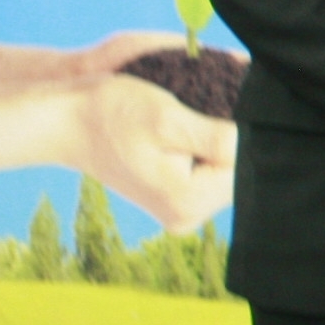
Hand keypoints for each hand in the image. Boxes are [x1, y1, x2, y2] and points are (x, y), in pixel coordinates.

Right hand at [65, 70, 240, 233]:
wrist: (68, 122)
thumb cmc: (112, 113)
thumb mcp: (167, 118)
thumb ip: (218, 137)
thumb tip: (257, 142)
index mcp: (188, 201)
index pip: (247, 164)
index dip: (243, 131)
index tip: (220, 108)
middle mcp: (187, 216)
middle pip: (241, 171)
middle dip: (235, 138)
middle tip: (207, 108)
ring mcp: (182, 211)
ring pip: (228, 170)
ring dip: (223, 142)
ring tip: (194, 117)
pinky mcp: (178, 199)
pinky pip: (212, 172)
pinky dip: (210, 148)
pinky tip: (191, 129)